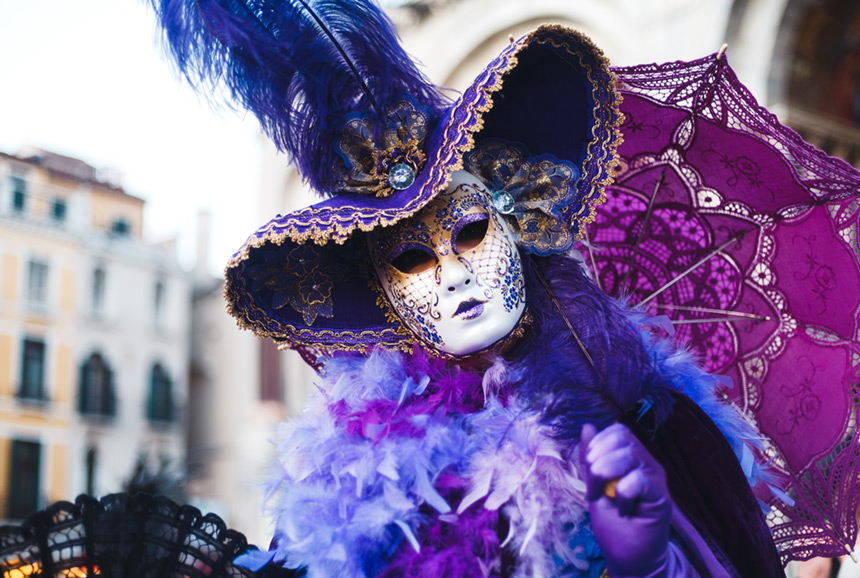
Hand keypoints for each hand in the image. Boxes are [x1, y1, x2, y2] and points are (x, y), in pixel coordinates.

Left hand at [579, 423, 673, 577]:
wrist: (629, 558)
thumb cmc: (613, 524)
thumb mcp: (594, 486)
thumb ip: (591, 459)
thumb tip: (587, 426)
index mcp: (631, 459)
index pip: (618, 431)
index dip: (598, 443)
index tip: (589, 468)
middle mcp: (646, 464)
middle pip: (623, 437)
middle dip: (599, 458)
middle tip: (595, 486)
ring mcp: (655, 479)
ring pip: (629, 454)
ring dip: (607, 475)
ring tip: (606, 498)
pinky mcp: (661, 497)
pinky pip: (638, 480)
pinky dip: (623, 495)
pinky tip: (625, 510)